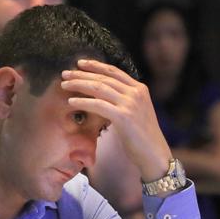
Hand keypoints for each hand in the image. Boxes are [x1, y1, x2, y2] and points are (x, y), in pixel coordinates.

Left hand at [61, 59, 171, 181]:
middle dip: (82, 74)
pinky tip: (71, 102)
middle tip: (65, 73)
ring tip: (64, 85)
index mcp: (140, 89)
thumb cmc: (142, 138)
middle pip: (104, 77)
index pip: (114, 71)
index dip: (95, 66)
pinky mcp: (124, 116)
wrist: (155, 155)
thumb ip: (123, 102)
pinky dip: (83, 102)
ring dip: (79, 85)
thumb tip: (103, 98)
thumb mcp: (135, 113)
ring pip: (99, 88)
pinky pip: (98, 105)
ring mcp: (131, 103)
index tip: (80, 64)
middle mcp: (136, 92)